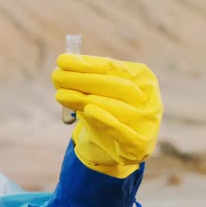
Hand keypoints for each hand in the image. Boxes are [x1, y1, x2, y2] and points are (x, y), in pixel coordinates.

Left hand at [52, 54, 162, 177]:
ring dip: (85, 99)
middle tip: (56, 77)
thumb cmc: (107, 111)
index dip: (87, 64)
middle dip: (83, 80)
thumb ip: (88, 77)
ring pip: (115, 107)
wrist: (117, 147)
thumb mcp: (100, 91)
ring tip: (60, 95)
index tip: (61, 60)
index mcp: (143, 78)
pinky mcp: (140, 145)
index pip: (113, 67)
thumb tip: (64, 61)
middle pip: (116, 86)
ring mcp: (148, 123)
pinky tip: (87, 111)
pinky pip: (121, 131)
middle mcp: (149, 98)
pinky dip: (104, 120)